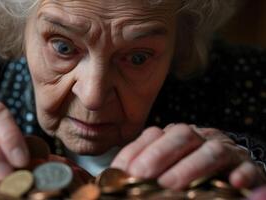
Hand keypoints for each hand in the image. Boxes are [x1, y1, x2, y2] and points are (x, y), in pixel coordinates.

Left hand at [111, 123, 265, 189]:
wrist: (233, 174)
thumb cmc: (191, 173)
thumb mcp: (165, 168)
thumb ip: (145, 168)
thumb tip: (118, 173)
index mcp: (176, 137)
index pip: (153, 135)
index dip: (135, 151)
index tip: (121, 169)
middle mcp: (200, 139)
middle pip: (181, 135)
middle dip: (158, 154)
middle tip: (141, 174)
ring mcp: (225, 151)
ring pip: (211, 150)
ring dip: (190, 167)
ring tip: (171, 184)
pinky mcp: (248, 168)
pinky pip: (248, 167)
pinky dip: (241, 174)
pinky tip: (232, 183)